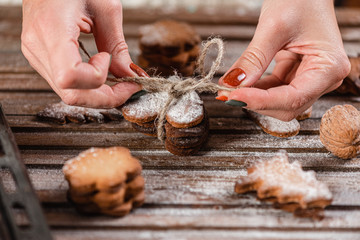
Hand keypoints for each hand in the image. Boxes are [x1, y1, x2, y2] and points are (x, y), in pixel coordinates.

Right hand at [21, 0, 147, 107]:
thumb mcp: (105, 8)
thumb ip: (117, 45)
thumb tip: (129, 75)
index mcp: (51, 30)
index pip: (70, 76)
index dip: (96, 76)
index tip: (108, 58)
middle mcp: (38, 48)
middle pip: (71, 95)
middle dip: (107, 97)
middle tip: (129, 87)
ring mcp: (36, 56)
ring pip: (69, 95)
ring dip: (99, 94)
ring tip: (117, 78)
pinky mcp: (41, 60)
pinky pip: (66, 85)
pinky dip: (89, 86)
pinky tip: (100, 72)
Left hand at [218, 0, 350, 120]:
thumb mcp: (273, 28)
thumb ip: (253, 60)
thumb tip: (233, 84)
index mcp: (329, 66)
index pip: (293, 97)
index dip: (261, 101)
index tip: (234, 96)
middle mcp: (324, 78)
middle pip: (287, 106)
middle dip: (256, 102)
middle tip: (227, 93)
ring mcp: (311, 78)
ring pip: (278, 102)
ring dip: (253, 98)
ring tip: (230, 87)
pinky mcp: (296, 75)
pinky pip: (274, 91)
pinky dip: (256, 90)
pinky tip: (240, 83)